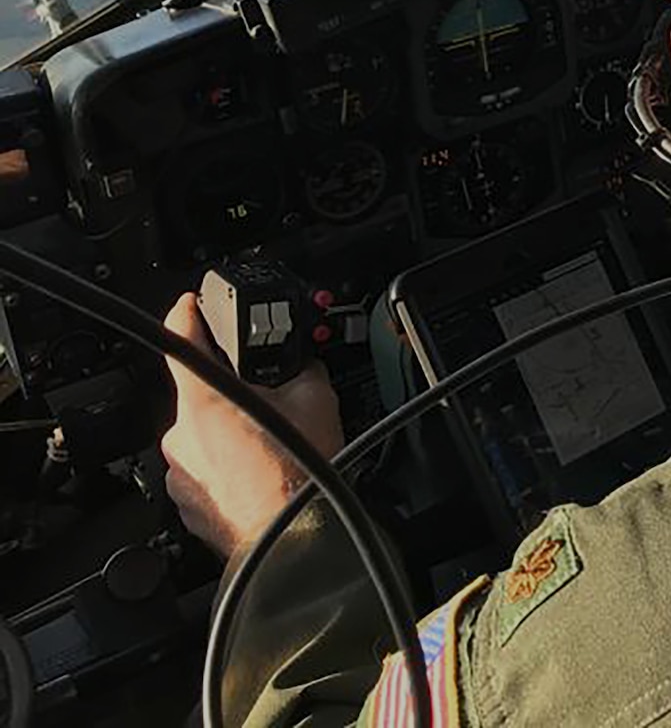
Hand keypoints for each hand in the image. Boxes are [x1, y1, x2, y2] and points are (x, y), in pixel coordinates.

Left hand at [159, 293, 343, 559]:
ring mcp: (180, 472)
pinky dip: (228, 467)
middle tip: (272, 401)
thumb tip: (300, 363)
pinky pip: (205, 470)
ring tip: (271, 447)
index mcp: (205, 399)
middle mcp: (181, 434)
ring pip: (205, 435)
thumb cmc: (302, 477)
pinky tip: (260, 473)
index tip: (191, 304)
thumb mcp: (318, 398)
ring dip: (231, 433)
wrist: (295, 539)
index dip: (188, 312)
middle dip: (234, 393)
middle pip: (202, 393)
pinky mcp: (187, 502)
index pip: (181, 335)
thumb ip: (301, 368)